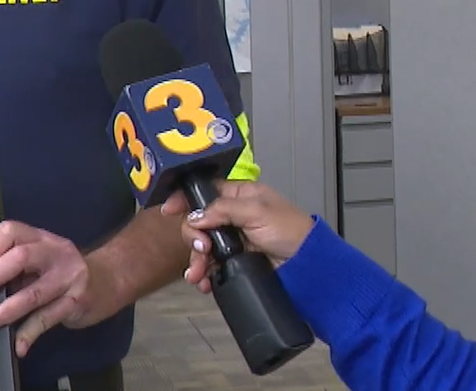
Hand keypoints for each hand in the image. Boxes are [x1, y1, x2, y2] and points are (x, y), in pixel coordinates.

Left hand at [0, 221, 107, 356]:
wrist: (109, 281)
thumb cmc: (64, 272)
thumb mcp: (42, 259)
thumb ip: (16, 267)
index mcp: (42, 238)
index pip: (10, 231)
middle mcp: (56, 252)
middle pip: (20, 257)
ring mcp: (69, 277)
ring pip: (32, 294)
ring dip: (5, 310)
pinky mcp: (76, 301)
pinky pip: (46, 319)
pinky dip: (28, 334)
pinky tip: (19, 345)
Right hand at [160, 181, 314, 293]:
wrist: (307, 265)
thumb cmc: (289, 230)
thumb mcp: (257, 211)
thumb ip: (223, 210)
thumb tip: (195, 217)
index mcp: (240, 196)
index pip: (206, 192)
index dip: (186, 199)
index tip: (168, 210)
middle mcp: (234, 216)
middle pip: (199, 223)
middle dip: (194, 238)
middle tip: (201, 249)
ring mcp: (234, 240)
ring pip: (203, 247)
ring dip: (196, 261)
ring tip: (198, 276)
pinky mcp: (236, 262)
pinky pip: (212, 266)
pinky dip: (206, 275)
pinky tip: (205, 283)